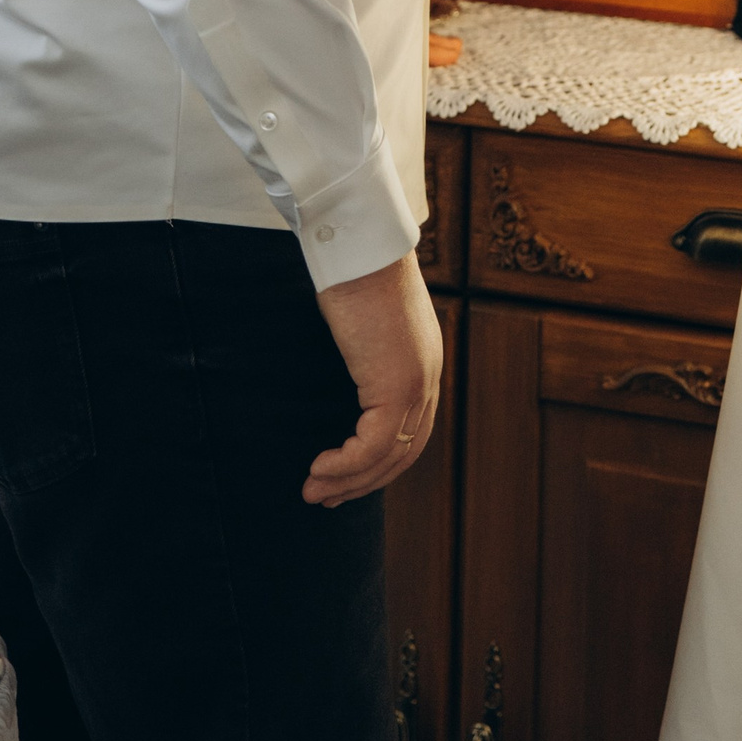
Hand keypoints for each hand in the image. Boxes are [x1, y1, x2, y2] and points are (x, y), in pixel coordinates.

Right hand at [306, 252, 441, 506]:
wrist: (359, 243)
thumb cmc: (352, 272)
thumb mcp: (363, 322)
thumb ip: (363, 351)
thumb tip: (340, 373)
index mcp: (424, 361)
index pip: (412, 430)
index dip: (379, 462)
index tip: (345, 477)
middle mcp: (428, 376)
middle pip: (405, 451)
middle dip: (364, 481)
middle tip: (327, 497)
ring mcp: (417, 381)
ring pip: (389, 455)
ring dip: (349, 480)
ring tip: (313, 491)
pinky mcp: (397, 383)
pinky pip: (374, 444)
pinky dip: (347, 464)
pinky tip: (320, 467)